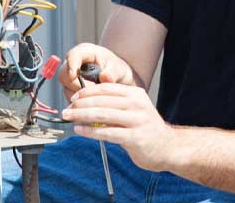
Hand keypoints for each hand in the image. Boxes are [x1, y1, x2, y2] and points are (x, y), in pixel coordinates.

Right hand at [58, 43, 134, 101]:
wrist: (117, 80)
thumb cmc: (116, 70)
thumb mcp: (119, 68)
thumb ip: (112, 72)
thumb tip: (104, 77)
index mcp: (84, 52)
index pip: (72, 56)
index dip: (71, 66)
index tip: (73, 76)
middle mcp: (73, 64)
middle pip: (65, 75)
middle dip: (78, 86)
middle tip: (94, 90)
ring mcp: (69, 79)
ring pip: (67, 90)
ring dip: (81, 96)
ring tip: (98, 95)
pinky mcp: (70, 91)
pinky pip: (71, 100)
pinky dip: (82, 102)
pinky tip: (93, 100)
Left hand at [61, 83, 175, 171]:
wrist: (168, 147)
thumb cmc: (146, 128)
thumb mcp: (135, 108)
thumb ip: (116, 103)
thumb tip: (87, 101)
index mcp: (135, 94)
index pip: (106, 88)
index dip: (87, 92)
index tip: (74, 97)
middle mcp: (136, 104)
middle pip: (101, 100)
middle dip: (80, 104)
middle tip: (66, 109)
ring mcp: (136, 120)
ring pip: (102, 114)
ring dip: (81, 115)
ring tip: (69, 117)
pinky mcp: (134, 137)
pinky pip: (107, 132)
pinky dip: (90, 131)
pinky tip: (80, 130)